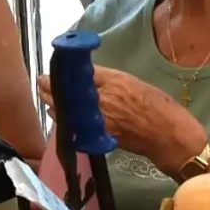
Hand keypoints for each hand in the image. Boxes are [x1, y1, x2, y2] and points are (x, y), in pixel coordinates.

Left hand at [40, 67, 203, 174]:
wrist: (168, 135)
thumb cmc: (157, 105)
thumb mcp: (132, 82)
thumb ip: (107, 80)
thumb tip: (87, 78)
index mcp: (111, 82)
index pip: (77, 74)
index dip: (60, 73)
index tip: (49, 72)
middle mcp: (101, 100)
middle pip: (64, 93)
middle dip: (48, 88)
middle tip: (41, 84)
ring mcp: (97, 120)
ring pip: (65, 111)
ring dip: (54, 104)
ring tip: (48, 97)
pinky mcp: (97, 137)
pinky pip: (73, 126)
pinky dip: (65, 120)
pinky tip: (61, 115)